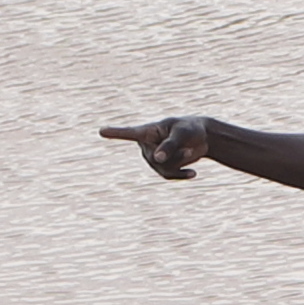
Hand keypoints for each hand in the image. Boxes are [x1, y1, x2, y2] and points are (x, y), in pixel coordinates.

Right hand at [102, 115, 217, 178]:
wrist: (202, 138)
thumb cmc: (190, 129)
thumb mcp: (182, 134)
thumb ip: (170, 145)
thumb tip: (156, 159)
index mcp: (148, 131)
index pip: (129, 133)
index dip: (116, 133)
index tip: (101, 130)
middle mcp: (146, 145)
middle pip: (154, 158)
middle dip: (174, 155)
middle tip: (188, 148)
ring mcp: (152, 157)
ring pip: (162, 168)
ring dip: (179, 163)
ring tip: (190, 151)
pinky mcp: (162, 166)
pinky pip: (168, 175)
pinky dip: (181, 175)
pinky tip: (193, 173)